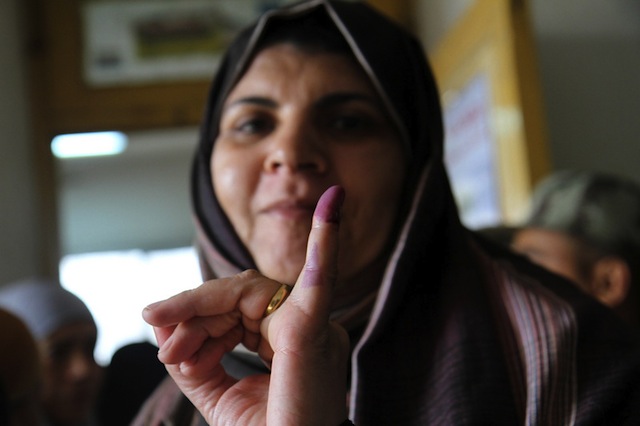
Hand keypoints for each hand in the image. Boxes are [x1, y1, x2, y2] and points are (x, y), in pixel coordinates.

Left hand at [142, 186, 349, 424]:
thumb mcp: (219, 396)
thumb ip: (195, 362)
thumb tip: (165, 329)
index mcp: (288, 342)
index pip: (237, 313)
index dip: (196, 324)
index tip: (166, 350)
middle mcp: (303, 327)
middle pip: (239, 295)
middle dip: (191, 311)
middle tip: (156, 330)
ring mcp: (312, 324)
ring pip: (249, 289)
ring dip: (199, 304)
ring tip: (165, 331)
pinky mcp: (313, 327)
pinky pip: (320, 278)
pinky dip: (327, 240)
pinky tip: (334, 204)